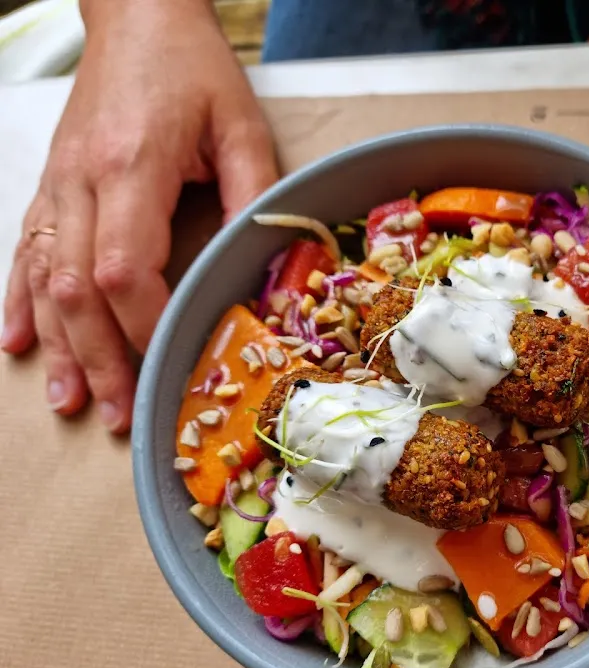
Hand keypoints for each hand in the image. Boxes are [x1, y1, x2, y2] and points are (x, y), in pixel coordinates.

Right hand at [1, 0, 277, 432]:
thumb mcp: (241, 127)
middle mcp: (82, 182)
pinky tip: (15, 341)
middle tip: (119, 412)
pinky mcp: (51, 183)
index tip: (166, 361)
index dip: (142, 324)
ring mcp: (57, 183)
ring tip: (71, 400)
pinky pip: (24, 249)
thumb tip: (269, 265)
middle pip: (76, 288)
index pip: (124, 268)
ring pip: (43, 277)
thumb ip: (254, 196)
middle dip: (99, 357)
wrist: (139, 16)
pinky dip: (19, 300)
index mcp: (131, 168)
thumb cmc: (193, 69)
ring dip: (58, 344)